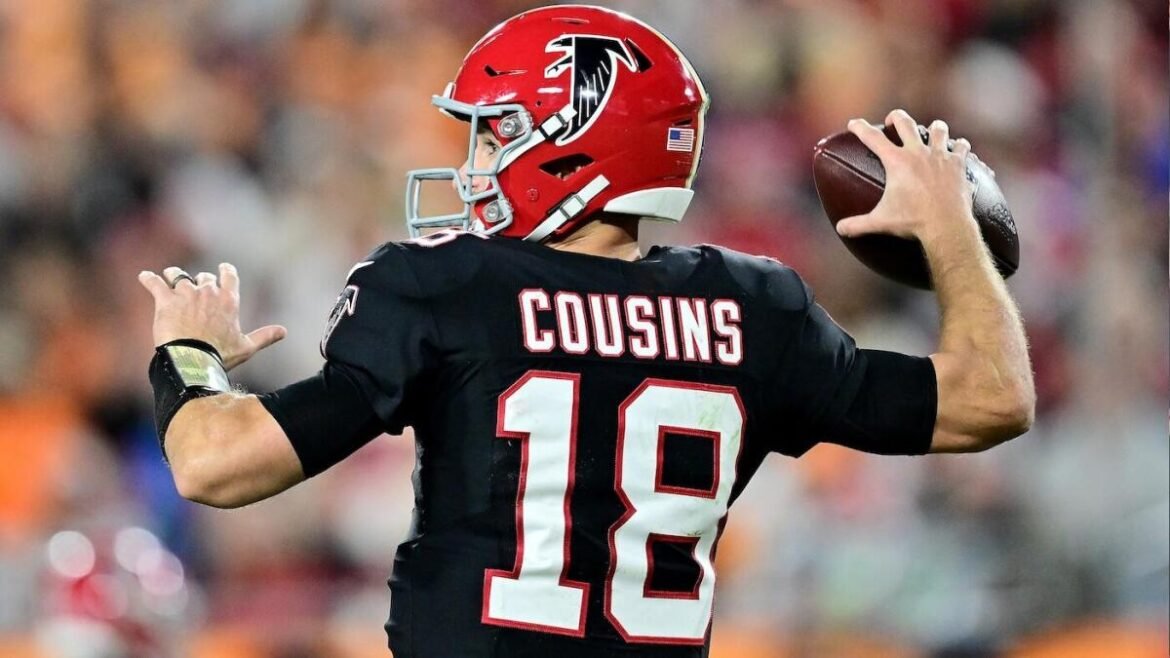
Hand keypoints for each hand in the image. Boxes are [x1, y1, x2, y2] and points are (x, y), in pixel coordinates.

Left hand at [139, 263, 286, 370]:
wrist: (193, 359)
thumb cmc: (220, 355)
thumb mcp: (246, 347)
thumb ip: (265, 336)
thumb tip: (284, 331)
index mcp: (228, 300)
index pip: (229, 275)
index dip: (225, 271)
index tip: (221, 270)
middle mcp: (208, 292)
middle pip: (203, 276)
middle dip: (198, 281)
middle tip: (193, 288)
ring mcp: (185, 294)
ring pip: (177, 275)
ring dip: (173, 276)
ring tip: (168, 278)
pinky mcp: (164, 300)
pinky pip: (153, 282)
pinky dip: (147, 278)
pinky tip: (144, 277)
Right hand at [835, 109, 975, 241]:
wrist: (946, 225)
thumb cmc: (912, 221)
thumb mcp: (881, 221)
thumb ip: (858, 224)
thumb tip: (840, 228)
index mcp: (896, 161)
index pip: (872, 137)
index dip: (860, 127)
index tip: (854, 123)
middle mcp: (918, 152)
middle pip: (905, 122)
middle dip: (896, 117)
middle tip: (892, 121)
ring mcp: (940, 155)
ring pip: (938, 129)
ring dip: (933, 128)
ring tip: (931, 131)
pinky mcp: (958, 164)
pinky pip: (961, 146)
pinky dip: (959, 146)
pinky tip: (957, 147)